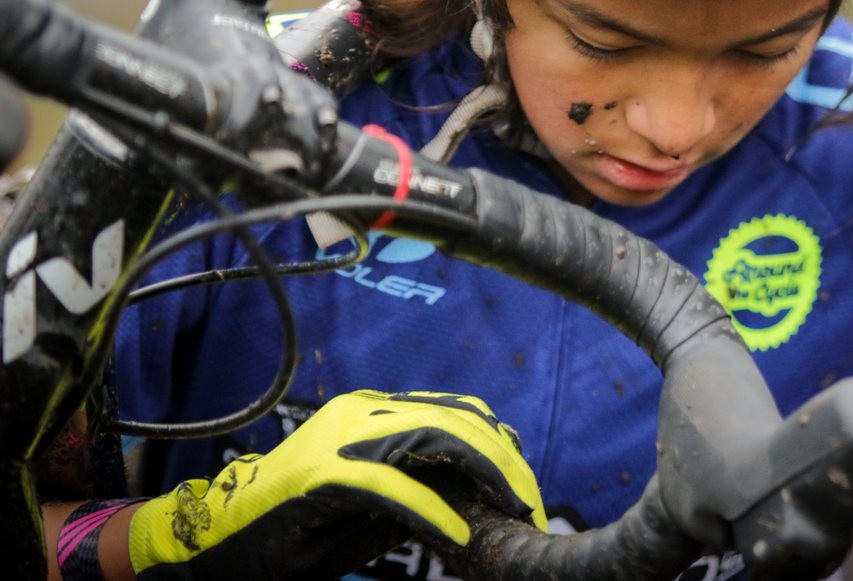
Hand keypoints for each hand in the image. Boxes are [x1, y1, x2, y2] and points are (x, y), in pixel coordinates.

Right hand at [128, 390, 544, 579]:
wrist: (215, 546)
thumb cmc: (297, 531)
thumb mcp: (374, 507)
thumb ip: (420, 489)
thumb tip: (479, 495)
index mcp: (374, 412)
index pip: (455, 411)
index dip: (498, 442)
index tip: (526, 481)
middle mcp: (361, 413)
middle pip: (456, 419)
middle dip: (504, 460)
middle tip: (533, 504)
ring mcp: (340, 439)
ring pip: (433, 437)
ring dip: (484, 474)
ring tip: (514, 510)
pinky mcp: (321, 475)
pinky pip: (393, 487)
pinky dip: (433, 512)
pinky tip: (460, 536)